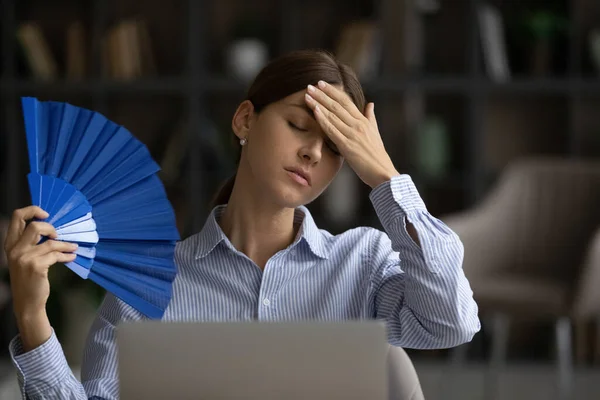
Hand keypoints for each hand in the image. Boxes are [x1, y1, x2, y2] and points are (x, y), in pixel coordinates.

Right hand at [4, 206, 76, 322]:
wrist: (27, 303)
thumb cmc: (28, 279)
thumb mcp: (23, 258)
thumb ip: (30, 243)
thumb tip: (51, 228)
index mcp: (10, 244)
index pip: (17, 217)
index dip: (33, 210)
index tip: (46, 214)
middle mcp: (15, 249)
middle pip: (34, 225)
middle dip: (51, 227)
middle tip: (58, 235)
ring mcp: (24, 258)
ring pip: (50, 241)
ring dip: (65, 244)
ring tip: (73, 247)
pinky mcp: (36, 266)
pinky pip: (56, 254)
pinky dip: (67, 255)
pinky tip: (71, 257)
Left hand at [304, 80, 399, 187]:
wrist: (382, 172)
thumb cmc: (377, 155)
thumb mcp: (375, 133)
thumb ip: (370, 117)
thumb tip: (370, 103)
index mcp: (363, 120)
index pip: (346, 101)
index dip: (333, 91)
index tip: (321, 84)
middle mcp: (358, 124)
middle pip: (337, 105)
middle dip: (322, 94)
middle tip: (310, 85)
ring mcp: (352, 134)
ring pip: (333, 115)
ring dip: (319, 103)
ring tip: (308, 95)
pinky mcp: (347, 145)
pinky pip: (332, 129)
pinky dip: (322, 119)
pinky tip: (314, 110)